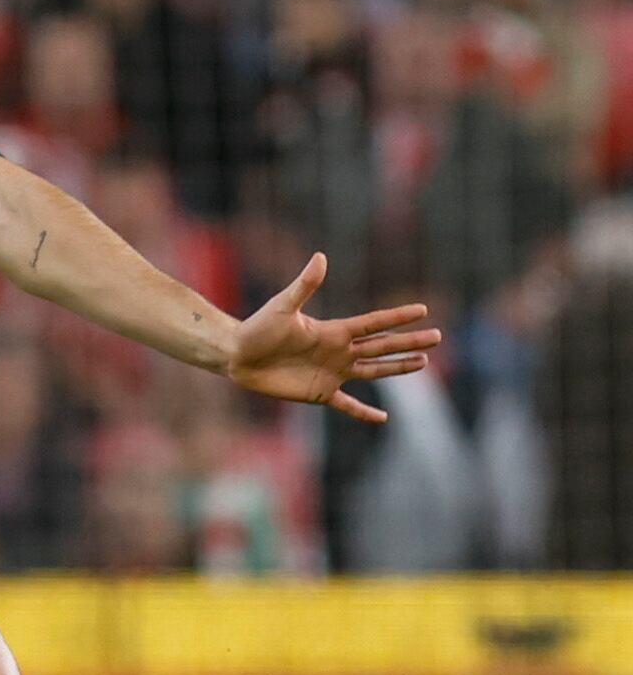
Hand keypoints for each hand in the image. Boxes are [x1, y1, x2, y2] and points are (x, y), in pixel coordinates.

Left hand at [227, 254, 439, 423]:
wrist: (237, 355)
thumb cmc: (258, 328)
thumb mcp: (283, 306)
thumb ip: (304, 285)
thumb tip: (320, 257)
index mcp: (334, 330)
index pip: (374, 323)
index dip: (397, 317)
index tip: (423, 310)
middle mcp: (339, 351)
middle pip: (382, 346)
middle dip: (409, 342)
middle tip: (437, 337)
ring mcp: (332, 373)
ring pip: (374, 370)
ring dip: (398, 368)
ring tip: (424, 363)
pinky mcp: (320, 393)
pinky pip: (348, 405)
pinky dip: (364, 412)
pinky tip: (383, 417)